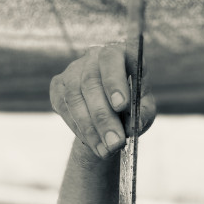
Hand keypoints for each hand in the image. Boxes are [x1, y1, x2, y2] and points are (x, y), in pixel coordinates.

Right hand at [50, 44, 155, 158]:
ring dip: (90, 128)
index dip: (114, 82)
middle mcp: (94, 55)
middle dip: (104, 117)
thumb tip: (133, 125)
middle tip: (115, 143)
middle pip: (92, 83)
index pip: (113, 59)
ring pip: (75, 97)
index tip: (121, 105)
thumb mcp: (145, 109)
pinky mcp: (58, 85)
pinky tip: (92, 143)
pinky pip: (63, 106)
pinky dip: (78, 127)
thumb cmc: (133, 105)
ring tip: (106, 150)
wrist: (111, 113)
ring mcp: (73, 69)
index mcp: (121, 52)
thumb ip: (142, 114)